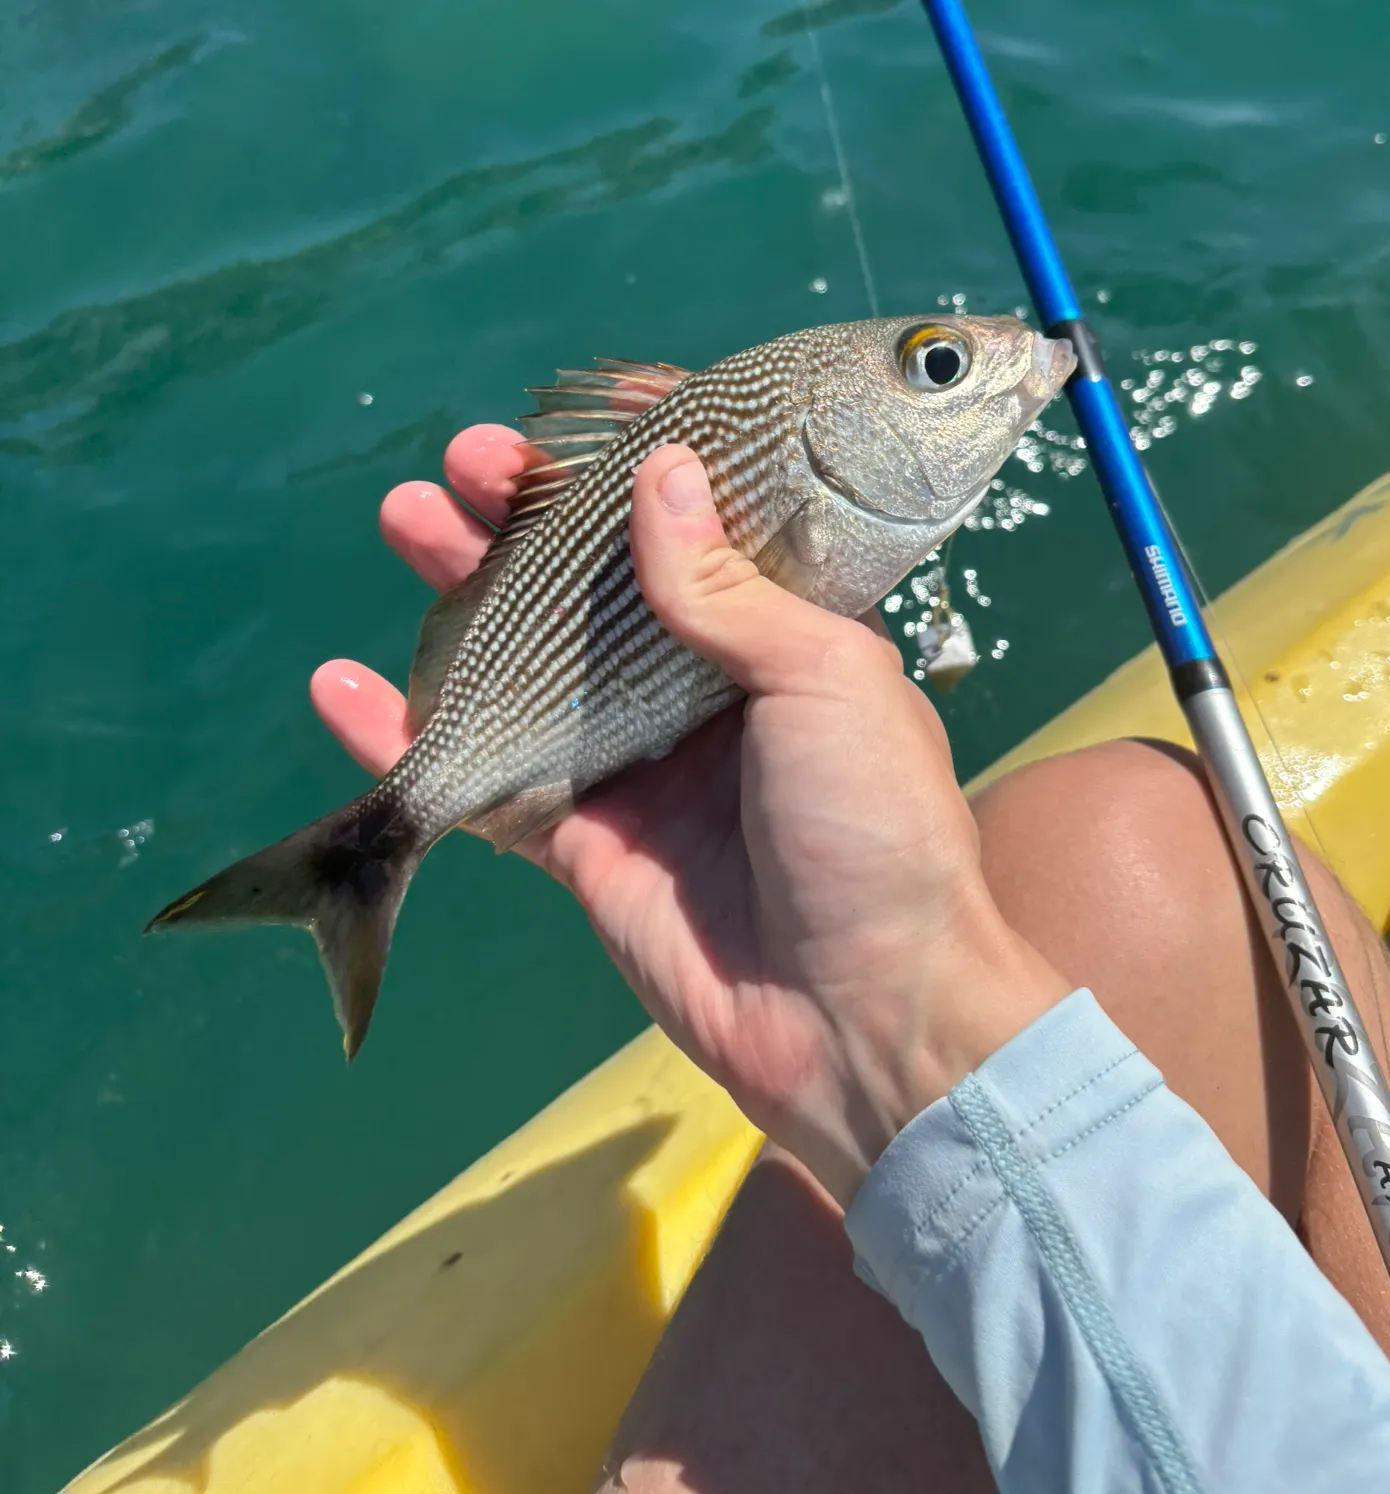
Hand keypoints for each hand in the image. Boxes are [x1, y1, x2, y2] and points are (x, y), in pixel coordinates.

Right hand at [314, 427, 1071, 1204]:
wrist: (861, 1014)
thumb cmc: (875, 831)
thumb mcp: (827, 680)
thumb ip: (728, 589)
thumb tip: (657, 476)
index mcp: (787, 637)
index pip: (705, 528)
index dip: (644, 466)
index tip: (581, 415)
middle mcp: (708, 689)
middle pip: (599, 584)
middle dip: (530, 519)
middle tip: (466, 464)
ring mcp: (639, 762)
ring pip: (532, 662)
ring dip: (464, 596)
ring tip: (407, 520)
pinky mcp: (584, 840)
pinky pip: (488, 775)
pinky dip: (414, 735)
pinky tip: (345, 687)